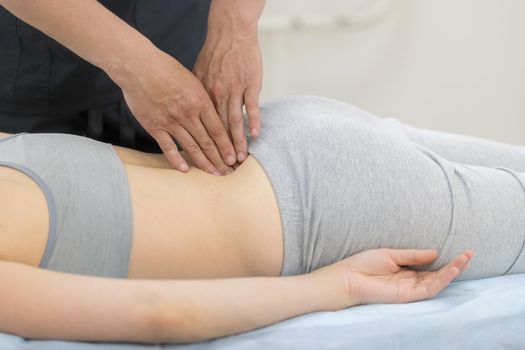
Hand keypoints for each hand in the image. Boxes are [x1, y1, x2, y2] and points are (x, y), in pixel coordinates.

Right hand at [117, 48, 235, 174]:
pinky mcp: (154, 126)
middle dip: (220, 159)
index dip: (227, 146)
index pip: (218, 129)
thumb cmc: (165, 69)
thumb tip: (215, 112)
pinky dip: (176, 159)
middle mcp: (188, 114)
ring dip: (204, 162)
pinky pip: (168, 147)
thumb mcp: (192, 79)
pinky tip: (185, 170)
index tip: (234, 158)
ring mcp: (171, 121)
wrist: (138, 66)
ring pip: (191, 147)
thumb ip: (203, 98)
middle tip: (228, 172)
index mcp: (200, 101)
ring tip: (213, 173)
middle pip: (208, 142)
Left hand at [193, 0, 264, 162]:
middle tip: (225, 168)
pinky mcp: (250, 85)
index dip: (206, 144)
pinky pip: (251, 107)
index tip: (207, 160)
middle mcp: (217, 95)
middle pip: (219, 129)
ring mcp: (234, 90)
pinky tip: (255, 135)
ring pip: (234, 121)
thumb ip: (197, 94)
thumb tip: (191, 111)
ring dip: (238, 142)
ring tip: (241, 159)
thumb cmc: (214, 53)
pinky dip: (253, 121)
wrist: (230, 33)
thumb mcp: (197, 74)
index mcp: (203, 95)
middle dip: (222, 151)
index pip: (204, 127)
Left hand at [312, 248, 473, 308]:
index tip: (460, 250)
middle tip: (470, 254)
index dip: (446, 260)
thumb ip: (413, 255)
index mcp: (406, 271)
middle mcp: (410, 281)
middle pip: (438, 275)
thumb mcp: (392, 254)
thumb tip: (435, 252)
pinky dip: (441, 280)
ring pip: (437, 283)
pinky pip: (429, 289)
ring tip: (465, 259)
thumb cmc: (364, 265)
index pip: (431, 267)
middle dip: (455, 265)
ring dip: (453, 271)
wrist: (348, 277)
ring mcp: (410, 289)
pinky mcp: (407, 295)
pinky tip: (451, 269)